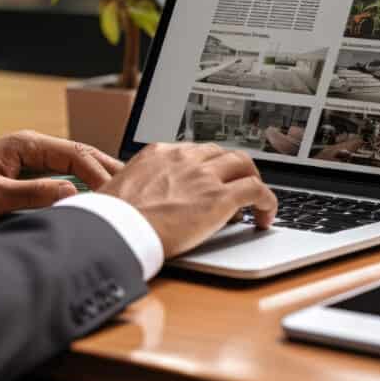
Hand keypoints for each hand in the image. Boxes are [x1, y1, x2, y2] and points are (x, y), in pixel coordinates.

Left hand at [0, 131, 122, 218]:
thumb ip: (33, 194)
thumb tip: (71, 193)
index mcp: (26, 144)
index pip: (76, 154)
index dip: (100, 173)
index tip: (115, 194)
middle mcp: (31, 145)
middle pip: (80, 154)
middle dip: (108, 169)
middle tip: (134, 187)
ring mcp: (27, 156)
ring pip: (72, 162)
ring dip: (96, 175)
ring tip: (121, 190)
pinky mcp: (22, 169)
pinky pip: (59, 172)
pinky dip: (79, 181)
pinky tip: (91, 194)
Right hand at [99, 143, 277, 257]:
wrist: (115, 230)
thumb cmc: (111, 219)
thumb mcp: (118, 190)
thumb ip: (136, 187)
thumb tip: (134, 202)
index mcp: (159, 153)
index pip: (195, 150)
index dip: (208, 165)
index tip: (212, 178)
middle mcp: (184, 158)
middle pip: (223, 152)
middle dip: (234, 169)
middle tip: (237, 187)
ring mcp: (204, 176)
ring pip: (244, 164)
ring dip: (253, 180)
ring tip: (256, 201)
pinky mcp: (219, 198)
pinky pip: (257, 190)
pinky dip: (268, 201)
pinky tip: (266, 217)